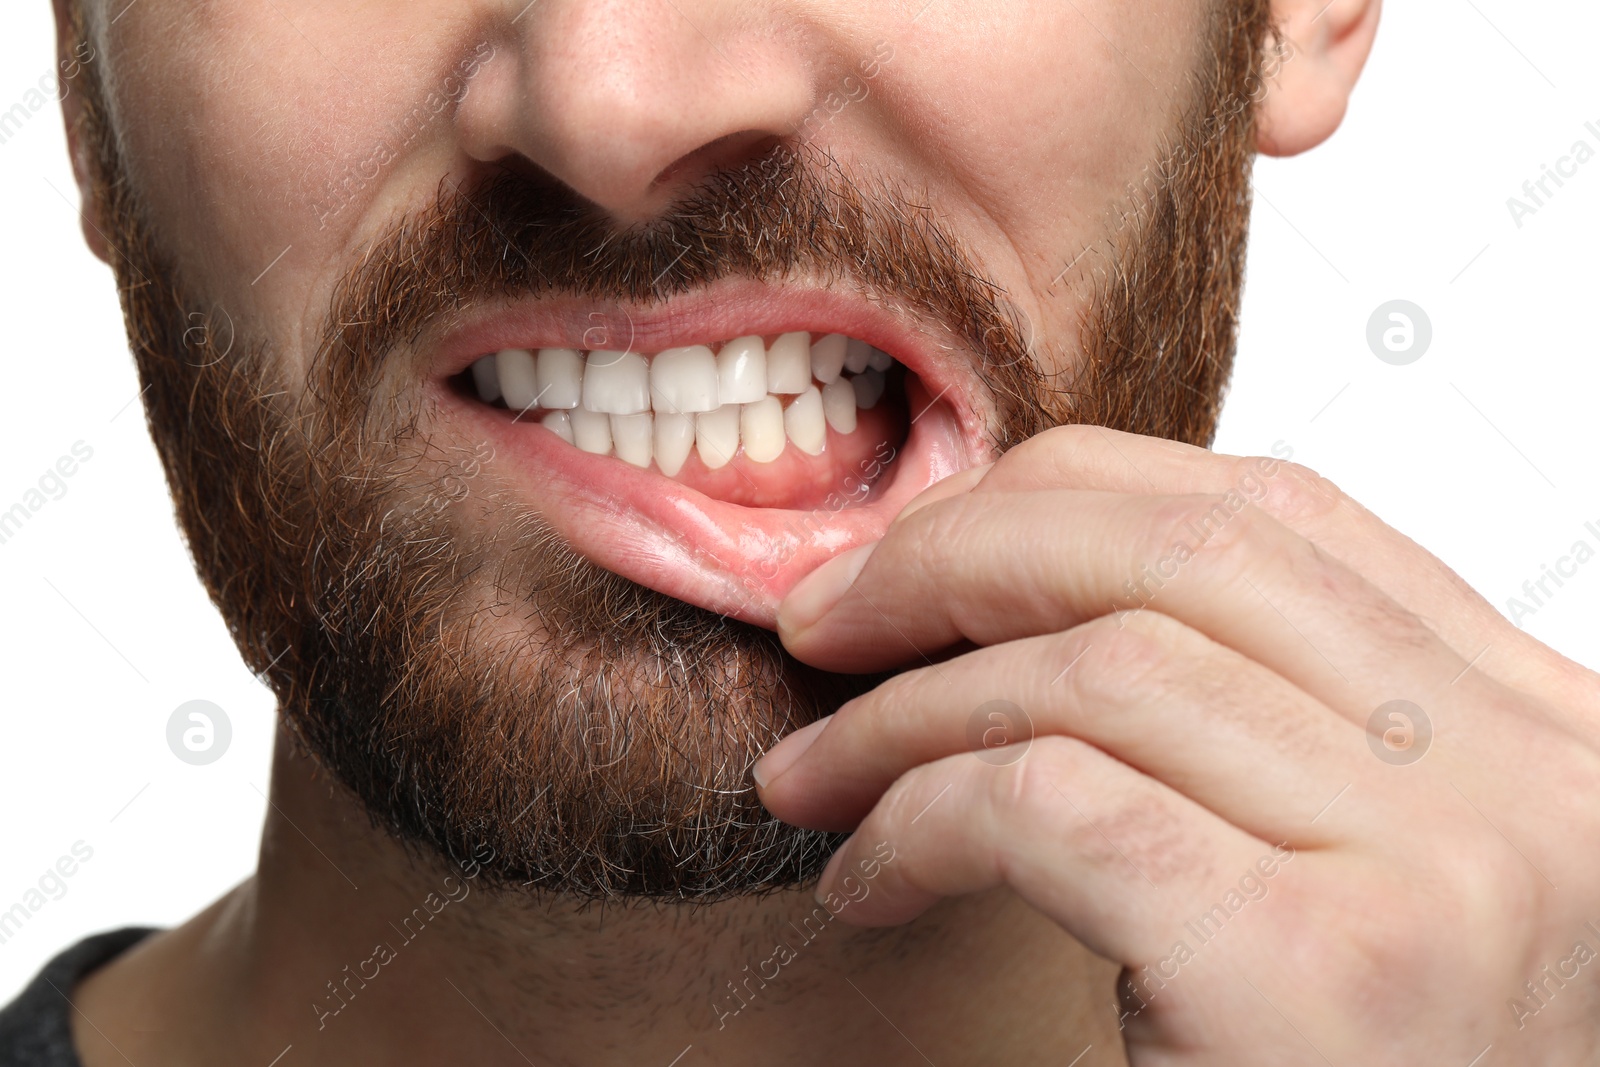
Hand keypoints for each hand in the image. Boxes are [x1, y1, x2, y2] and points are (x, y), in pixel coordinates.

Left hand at [754, 425, 1599, 1064]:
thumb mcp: (1348, 868)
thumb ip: (1261, 727)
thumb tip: (1029, 583)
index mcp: (1539, 732)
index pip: (1281, 519)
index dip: (1069, 498)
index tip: (927, 547)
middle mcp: (1531, 782)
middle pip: (1190, 553)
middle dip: (962, 556)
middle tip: (827, 618)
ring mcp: (1448, 869)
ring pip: (1101, 671)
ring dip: (903, 712)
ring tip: (815, 775)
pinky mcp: (1327, 970)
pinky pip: (1053, 803)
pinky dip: (919, 817)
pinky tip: (870, 880)